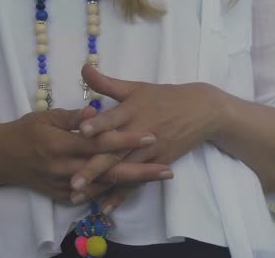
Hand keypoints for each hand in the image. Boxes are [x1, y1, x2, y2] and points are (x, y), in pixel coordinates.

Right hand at [0, 107, 171, 203]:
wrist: (1, 159)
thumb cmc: (25, 131)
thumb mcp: (46, 117)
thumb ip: (73, 117)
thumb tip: (97, 111)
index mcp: (61, 145)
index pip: (100, 143)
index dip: (125, 140)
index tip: (150, 136)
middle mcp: (65, 168)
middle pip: (109, 171)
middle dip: (141, 171)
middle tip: (168, 168)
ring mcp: (64, 186)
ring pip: (105, 186)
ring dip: (133, 183)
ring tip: (159, 175)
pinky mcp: (63, 196)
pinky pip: (93, 196)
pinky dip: (114, 192)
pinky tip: (135, 187)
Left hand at [69, 65, 227, 209]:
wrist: (202, 111)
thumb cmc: (163, 97)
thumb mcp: (135, 87)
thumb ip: (106, 83)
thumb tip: (83, 67)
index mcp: (132, 110)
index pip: (114, 118)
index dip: (99, 124)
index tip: (82, 132)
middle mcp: (140, 133)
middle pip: (114, 152)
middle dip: (93, 168)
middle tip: (72, 182)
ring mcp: (150, 152)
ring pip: (123, 171)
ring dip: (101, 186)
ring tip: (79, 198)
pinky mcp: (157, 164)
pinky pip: (137, 181)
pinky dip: (121, 195)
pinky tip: (105, 207)